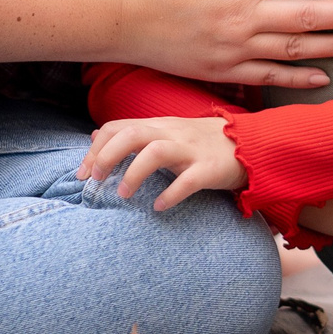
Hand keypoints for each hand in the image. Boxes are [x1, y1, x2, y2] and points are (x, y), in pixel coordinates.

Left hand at [81, 116, 246, 211]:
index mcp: (158, 125)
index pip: (117, 126)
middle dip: (107, 156)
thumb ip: (132, 132)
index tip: (82, 173)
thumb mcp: (165, 131)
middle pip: (132, 134)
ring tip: (122, 195)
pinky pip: (188, 181)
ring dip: (133, 173)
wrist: (250, 143)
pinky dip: (170, 195)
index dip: (95, 148)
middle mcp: (172, 133)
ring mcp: (191, 150)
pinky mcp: (209, 169)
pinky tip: (158, 208)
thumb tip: (95, 134)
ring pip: (156, 151)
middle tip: (94, 180)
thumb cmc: (201, 142)